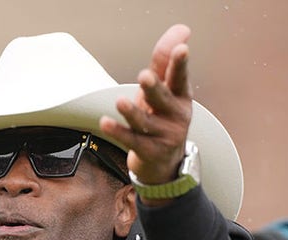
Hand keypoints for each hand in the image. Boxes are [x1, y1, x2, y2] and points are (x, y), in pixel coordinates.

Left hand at [98, 23, 192, 187]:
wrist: (165, 163)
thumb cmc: (161, 118)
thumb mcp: (164, 90)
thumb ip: (165, 61)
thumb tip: (181, 29)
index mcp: (180, 97)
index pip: (180, 77)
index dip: (180, 63)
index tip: (182, 50)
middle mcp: (175, 116)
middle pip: (163, 99)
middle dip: (154, 88)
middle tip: (144, 76)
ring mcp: (164, 135)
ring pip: (145, 122)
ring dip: (132, 112)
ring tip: (120, 101)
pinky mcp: (150, 151)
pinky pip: (131, 140)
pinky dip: (118, 131)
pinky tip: (105, 122)